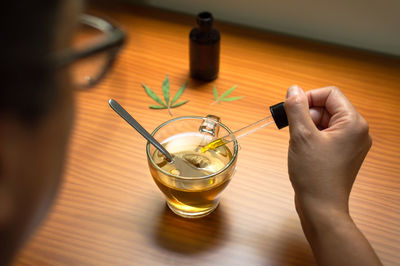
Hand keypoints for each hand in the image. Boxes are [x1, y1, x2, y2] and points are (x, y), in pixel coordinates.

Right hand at [284, 85, 380, 265]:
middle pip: (327, 107)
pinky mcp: (342, 153)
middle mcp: (357, 131)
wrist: (321, 207)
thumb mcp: (301, 136)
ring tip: (299, 143)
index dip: (308, 98)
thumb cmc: (314, 175)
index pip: (330, 94)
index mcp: (353, 123)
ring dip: (307, 126)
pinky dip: (311, 137)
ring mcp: (351, 143)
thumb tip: (293, 89)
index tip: (292, 110)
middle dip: (307, 114)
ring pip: (324, 121)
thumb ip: (296, 109)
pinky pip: (325, 134)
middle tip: (294, 130)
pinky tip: (303, 150)